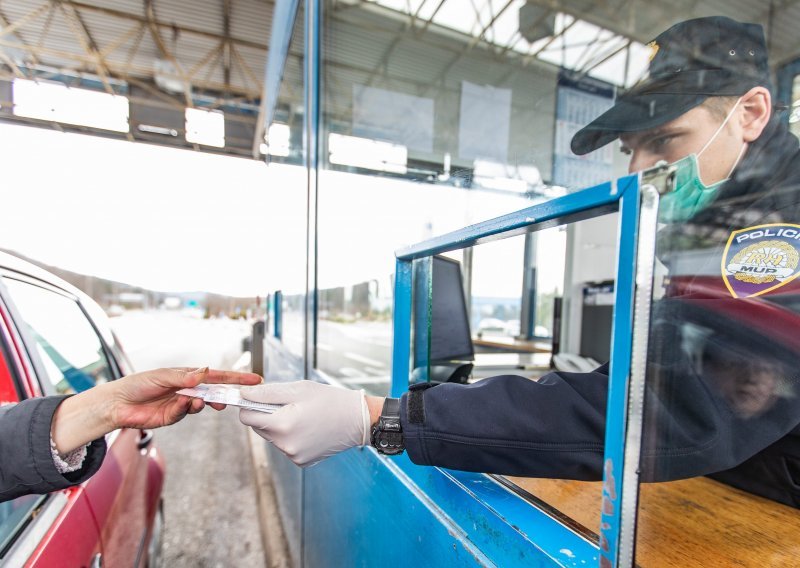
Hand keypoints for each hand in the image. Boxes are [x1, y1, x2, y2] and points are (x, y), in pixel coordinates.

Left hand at [109, 367, 263, 429]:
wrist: (118, 403)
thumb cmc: (138, 384)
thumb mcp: (162, 375)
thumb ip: (185, 376)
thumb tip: (205, 371)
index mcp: (188, 375)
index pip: (217, 375)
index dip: (236, 377)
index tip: (254, 379)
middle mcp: (188, 389)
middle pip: (215, 391)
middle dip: (226, 394)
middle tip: (235, 398)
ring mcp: (182, 403)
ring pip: (202, 404)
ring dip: (204, 402)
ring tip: (200, 401)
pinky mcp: (174, 416)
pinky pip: (186, 412)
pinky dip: (186, 408)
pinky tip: (181, 403)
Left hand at [239, 381, 369, 466]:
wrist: (357, 420)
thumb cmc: (329, 400)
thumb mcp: (298, 389)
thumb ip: (266, 392)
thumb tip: (242, 393)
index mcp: (282, 425)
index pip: (246, 417)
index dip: (249, 404)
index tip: (258, 397)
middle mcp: (285, 445)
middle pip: (258, 428)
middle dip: (266, 414)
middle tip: (289, 404)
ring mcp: (293, 456)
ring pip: (272, 437)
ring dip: (279, 426)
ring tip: (302, 415)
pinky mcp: (301, 461)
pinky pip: (285, 446)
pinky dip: (291, 437)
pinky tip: (308, 428)